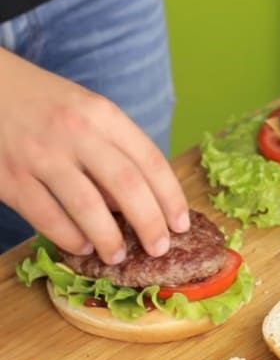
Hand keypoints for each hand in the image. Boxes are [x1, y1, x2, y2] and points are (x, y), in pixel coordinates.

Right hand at [0, 48, 189, 263]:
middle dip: (150, 223)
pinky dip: (70, 238)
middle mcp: (76, 133)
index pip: (150, 161)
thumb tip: (138, 203)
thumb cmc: (48, 104)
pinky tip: (82, 246)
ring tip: (118, 255)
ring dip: (109, 239)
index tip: (181, 224)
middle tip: (159, 248)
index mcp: (103, 114)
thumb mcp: (89, 112)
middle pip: (127, 186)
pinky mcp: (10, 178)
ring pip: (88, 208)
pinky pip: (47, 217)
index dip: (171, 197)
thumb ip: (116, 149)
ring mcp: (41, 155)